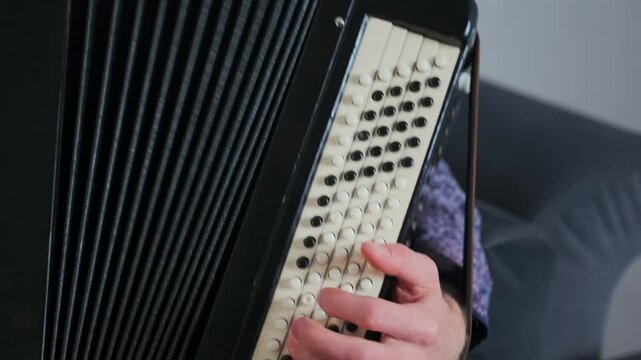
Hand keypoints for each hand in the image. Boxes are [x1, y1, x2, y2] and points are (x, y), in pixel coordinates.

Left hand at [287, 243, 466, 359]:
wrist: (440, 341)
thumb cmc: (425, 307)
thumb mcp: (424, 276)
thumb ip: (400, 258)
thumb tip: (370, 250)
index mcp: (421, 325)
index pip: (375, 315)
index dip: (343, 304)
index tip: (325, 296)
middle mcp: (408, 356)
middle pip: (360, 356)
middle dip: (322, 340)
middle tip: (302, 325)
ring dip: (316, 357)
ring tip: (298, 341)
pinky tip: (308, 354)